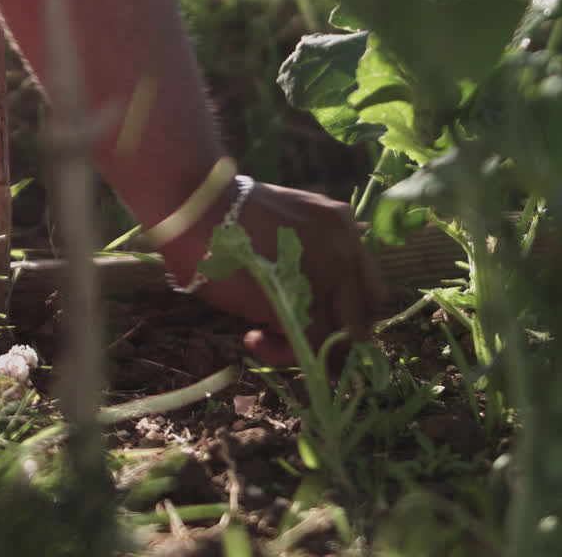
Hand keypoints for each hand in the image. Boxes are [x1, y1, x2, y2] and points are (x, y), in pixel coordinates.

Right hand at [160, 181, 385, 366]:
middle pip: (365, 313)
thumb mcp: (280, 223)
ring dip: (308, 350)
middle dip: (335, 337)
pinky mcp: (305, 302)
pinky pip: (311, 347)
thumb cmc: (222, 215)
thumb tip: (301, 293)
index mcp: (341, 224)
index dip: (344, 310)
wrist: (196, 206)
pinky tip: (251, 338)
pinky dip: (283, 354)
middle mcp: (347, 247)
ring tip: (263, 339)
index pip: (366, 281)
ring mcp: (330, 275)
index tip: (311, 318)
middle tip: (297, 342)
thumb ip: (303, 249)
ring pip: (343, 336)